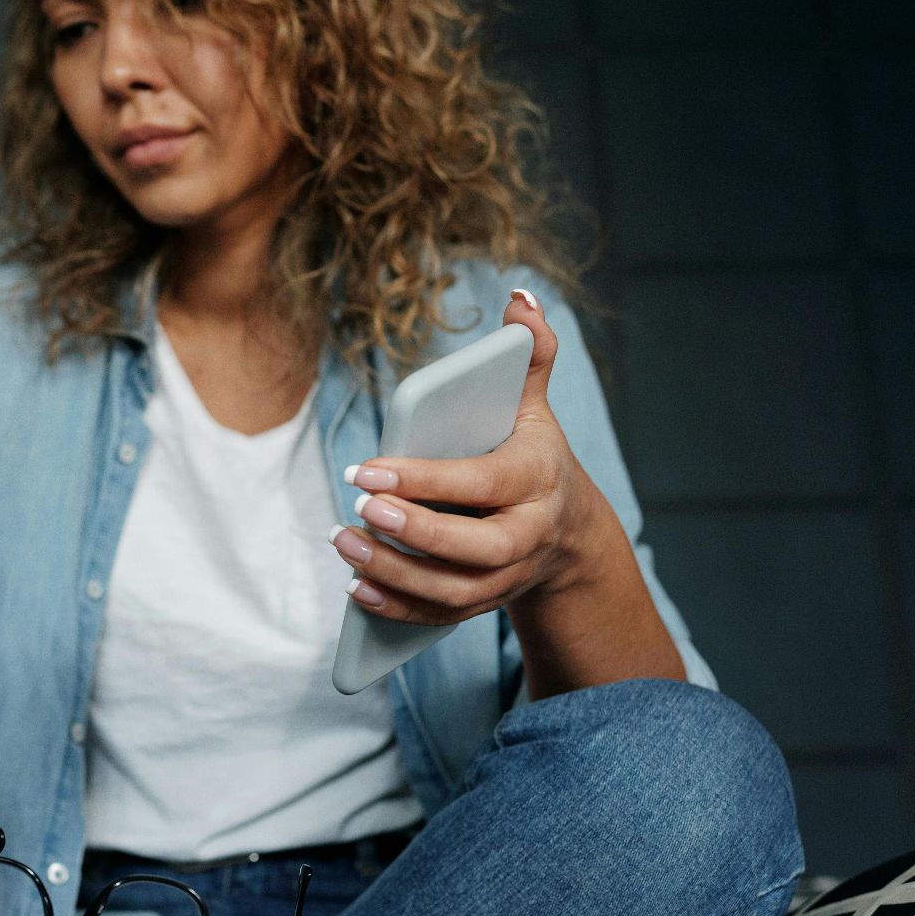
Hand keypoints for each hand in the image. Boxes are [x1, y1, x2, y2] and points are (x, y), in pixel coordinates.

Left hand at [331, 289, 603, 626]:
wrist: (570, 534)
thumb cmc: (535, 456)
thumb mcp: (536, 407)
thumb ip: (529, 355)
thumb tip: (521, 298)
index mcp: (538, 479)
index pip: (482, 481)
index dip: (423, 480)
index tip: (365, 470)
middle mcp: (529, 534)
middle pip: (475, 548)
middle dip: (413, 533)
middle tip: (356, 510)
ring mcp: (509, 576)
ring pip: (455, 591)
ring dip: (394, 574)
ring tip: (344, 542)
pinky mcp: (486, 603)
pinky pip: (441, 618)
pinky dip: (397, 608)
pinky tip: (357, 586)